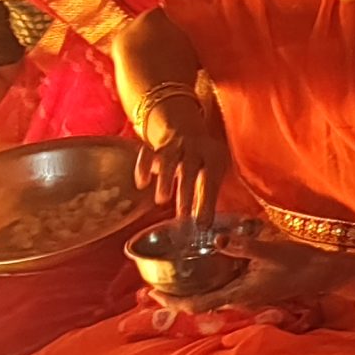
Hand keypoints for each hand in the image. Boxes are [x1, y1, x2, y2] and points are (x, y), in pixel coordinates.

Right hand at [134, 93, 226, 223]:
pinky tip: (142, 183)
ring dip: (166, 179)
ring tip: (162, 200)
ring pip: (170, 161)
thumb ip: (207, 196)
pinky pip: (148, 154)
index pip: (212, 180)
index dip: (208, 202)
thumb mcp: (211, 172)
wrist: (184, 126)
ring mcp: (174, 146)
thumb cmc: (201, 159)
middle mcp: (194, 149)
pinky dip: (143, 167)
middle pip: (191, 170)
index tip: (203, 224)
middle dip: (187, 193)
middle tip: (183, 215)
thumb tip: (204, 227)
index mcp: (213, 157)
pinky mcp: (155, 146)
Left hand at [161, 227, 342, 313]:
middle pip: (199, 304)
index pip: (197, 305)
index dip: (173, 302)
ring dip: (189, 292)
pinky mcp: (251, 288)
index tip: (153, 294)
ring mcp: (245, 295)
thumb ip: (243, 245)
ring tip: (172, 280)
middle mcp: (238, 298)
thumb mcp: (271, 250)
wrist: (322, 273)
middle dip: (175, 297)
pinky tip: (204, 271)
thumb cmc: (299, 263)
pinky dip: (206, 284)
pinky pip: (221, 290)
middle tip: (154, 286)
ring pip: (209, 298)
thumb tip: (216, 238)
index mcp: (239, 294)